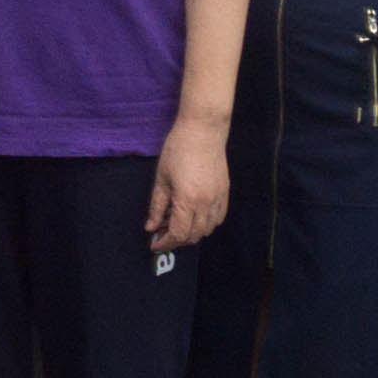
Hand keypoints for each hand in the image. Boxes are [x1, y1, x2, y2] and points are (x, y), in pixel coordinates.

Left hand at [148, 114, 231, 252]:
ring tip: (175, 224)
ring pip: (207, 229)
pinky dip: (205, 224)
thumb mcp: (161, 179)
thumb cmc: (177, 150)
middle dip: (177, 241)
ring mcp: (219, 199)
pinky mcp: (225, 193)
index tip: (154, 245)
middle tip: (161, 235)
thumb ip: (157, 206)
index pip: (178, 234)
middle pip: (194, 236)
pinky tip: (193, 217)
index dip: (165, 243)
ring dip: (191, 233)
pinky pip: (218, 218)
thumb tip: (151, 227)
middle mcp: (207, 204)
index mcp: (188, 201)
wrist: (203, 131)